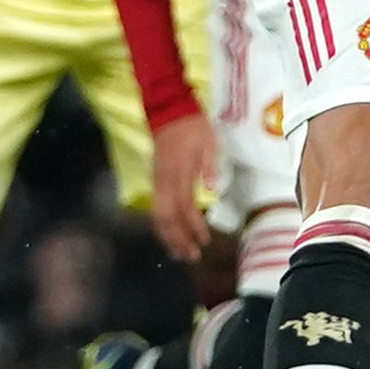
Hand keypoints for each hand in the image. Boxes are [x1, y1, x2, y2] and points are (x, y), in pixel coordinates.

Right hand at [148, 113, 219, 257]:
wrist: (169, 112)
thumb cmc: (193, 128)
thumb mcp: (210, 142)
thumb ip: (211, 166)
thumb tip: (214, 190)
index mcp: (179, 173)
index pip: (185, 208)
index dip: (194, 227)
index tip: (205, 240)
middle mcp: (164, 182)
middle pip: (167, 218)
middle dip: (178, 239)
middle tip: (192, 256)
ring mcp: (157, 182)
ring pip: (158, 216)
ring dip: (168, 237)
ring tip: (180, 253)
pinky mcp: (155, 181)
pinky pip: (156, 209)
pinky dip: (162, 226)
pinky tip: (170, 235)